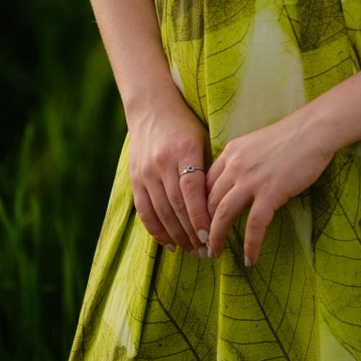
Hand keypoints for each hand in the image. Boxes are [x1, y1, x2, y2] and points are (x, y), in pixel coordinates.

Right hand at [127, 92, 212, 256]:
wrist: (152, 107)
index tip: (212, 237)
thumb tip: (226, 204)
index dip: (200, 217)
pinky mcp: (135, 178)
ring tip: (192, 252)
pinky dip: (157, 230)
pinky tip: (170, 243)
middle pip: (176, 206)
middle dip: (192, 233)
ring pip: (161, 212)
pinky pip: (144, 211)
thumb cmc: (186, 125)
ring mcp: (145, 172)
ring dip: (177, 236)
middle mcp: (162, 162)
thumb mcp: (203, 140)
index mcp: (184, 150)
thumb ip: (210, 170)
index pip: (191, 191)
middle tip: (207, 252)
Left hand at [205, 113, 335, 266]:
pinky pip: (254, 225)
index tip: (198, 224)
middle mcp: (234, 166)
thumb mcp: (255, 145)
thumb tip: (233, 185)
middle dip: (202, 227)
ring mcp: (251, 180)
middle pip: (208, 202)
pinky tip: (249, 259)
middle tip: (202, 244)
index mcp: (229, 153)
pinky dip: (250, 245)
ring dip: (217, 238)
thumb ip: (240, 162)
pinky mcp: (271, 192)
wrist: (314, 130)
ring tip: (215, 254)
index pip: (203, 185)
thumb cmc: (290, 137)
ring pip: (223, 215)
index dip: (198, 208)